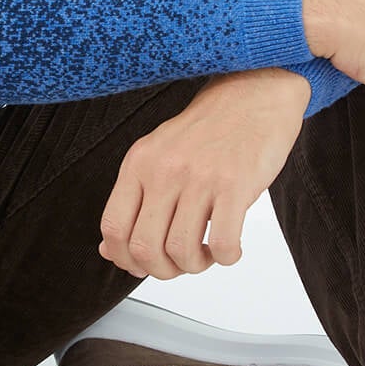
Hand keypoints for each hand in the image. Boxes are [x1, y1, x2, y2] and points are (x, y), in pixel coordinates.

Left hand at [98, 67, 311, 278]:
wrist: (254, 95)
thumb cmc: (209, 130)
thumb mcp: (159, 156)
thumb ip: (135, 200)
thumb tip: (111, 250)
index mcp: (139, 162)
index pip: (113, 227)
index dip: (125, 259)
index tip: (143, 264)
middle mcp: (164, 169)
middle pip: (145, 247)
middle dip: (163, 270)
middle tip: (181, 263)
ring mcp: (199, 177)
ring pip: (182, 250)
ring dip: (196, 265)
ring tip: (207, 254)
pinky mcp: (235, 184)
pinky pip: (223, 243)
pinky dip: (226, 257)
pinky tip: (230, 247)